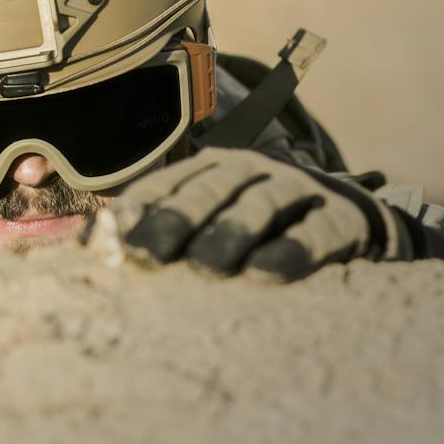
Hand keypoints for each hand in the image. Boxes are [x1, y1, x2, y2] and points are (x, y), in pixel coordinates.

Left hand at [107, 147, 415, 281]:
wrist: (356, 224)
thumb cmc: (264, 232)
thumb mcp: (215, 224)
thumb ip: (162, 231)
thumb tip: (87, 249)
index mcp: (214, 168)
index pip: (168, 182)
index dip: (139, 208)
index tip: (109, 240)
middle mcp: (252, 170)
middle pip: (207, 191)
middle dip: (172, 222)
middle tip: (144, 256)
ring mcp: (298, 190)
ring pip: (257, 206)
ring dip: (228, 234)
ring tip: (204, 268)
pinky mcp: (342, 219)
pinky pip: (314, 232)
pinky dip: (291, 251)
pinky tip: (265, 275)